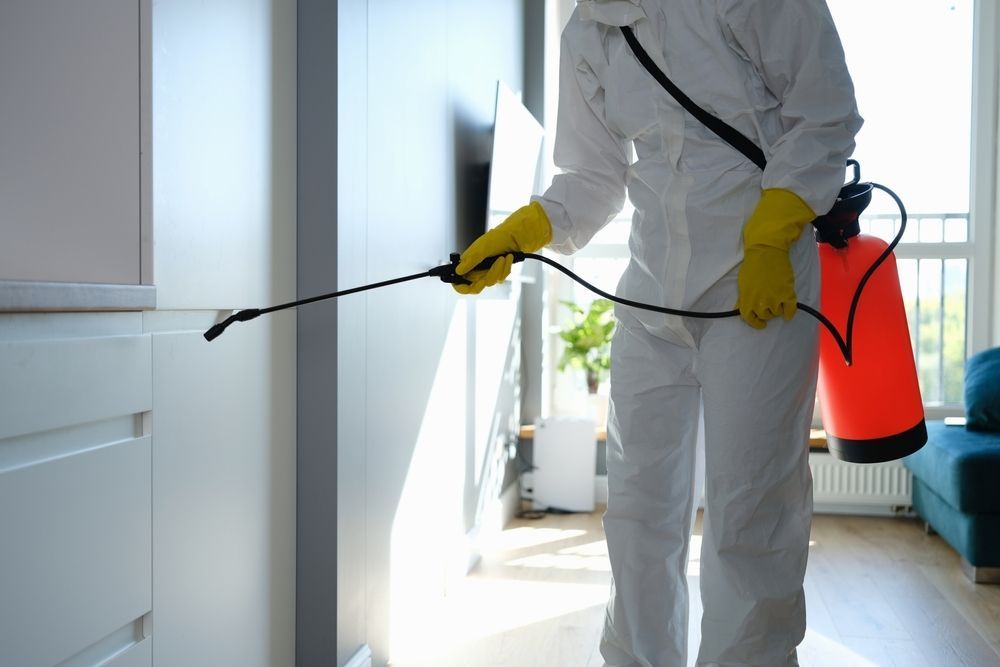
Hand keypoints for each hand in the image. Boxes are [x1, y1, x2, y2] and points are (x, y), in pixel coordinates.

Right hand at [454, 201, 551, 294]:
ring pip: (491, 282)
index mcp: (468, 261)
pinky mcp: (499, 271)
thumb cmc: (498, 238)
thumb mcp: (482, 249)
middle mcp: (476, 268)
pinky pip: (501, 278)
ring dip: (498, 270)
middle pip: (476, 284)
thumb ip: (470, 261)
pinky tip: (508, 258)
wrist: (516, 236)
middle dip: (486, 276)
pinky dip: (505, 268)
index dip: (461, 286)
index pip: (459, 280)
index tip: (466, 287)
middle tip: (491, 271)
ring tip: (502, 258)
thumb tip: (457, 271)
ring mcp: (488, 270)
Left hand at [736, 189, 814, 328]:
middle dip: (767, 312)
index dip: (755, 323)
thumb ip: (743, 297)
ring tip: (778, 300)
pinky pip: (790, 310)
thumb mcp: (744, 283)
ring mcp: (774, 299)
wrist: (767, 250)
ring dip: (778, 309)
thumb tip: (740, 308)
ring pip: (777, 313)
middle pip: (765, 316)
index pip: (749, 318)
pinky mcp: (787, 294)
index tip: (760, 323)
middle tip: (770, 304)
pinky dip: (790, 312)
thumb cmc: (753, 264)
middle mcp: (759, 302)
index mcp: (747, 299)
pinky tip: (789, 311)